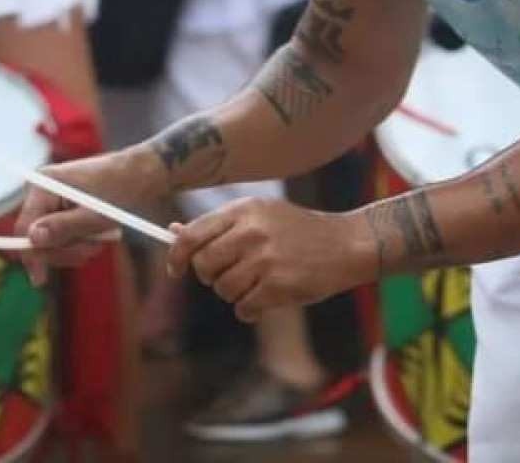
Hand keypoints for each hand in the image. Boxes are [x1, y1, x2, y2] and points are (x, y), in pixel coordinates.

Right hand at [16, 145, 167, 284]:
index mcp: (43, 185)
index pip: (24, 227)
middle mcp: (40, 191)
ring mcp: (49, 200)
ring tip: (103, 237)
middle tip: (95, 248)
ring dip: (79, 247)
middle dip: (67, 249)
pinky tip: (98, 234)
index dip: (31, 255)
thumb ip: (63, 228)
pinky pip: (62, 237)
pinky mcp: (59, 209)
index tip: (41, 280)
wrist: (135, 174)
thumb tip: (32, 239)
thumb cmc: (118, 189)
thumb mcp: (94, 215)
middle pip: (38, 239)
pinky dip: (81, 242)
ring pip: (52, 242)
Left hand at [169, 198, 375, 322]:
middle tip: (228, 274)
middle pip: (203, 265)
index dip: (176, 256)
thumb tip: (174, 232)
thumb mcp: (257, 215)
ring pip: (223, 289)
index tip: (175, 269)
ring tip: (254, 283)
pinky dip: (250, 309)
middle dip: (210, 276)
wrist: (345, 243)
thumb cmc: (296, 230)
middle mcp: (250, 232)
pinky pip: (244, 308)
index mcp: (241, 210)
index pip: (192, 236)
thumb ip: (217, 225)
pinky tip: (266, 297)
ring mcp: (265, 259)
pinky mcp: (280, 286)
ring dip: (233, 293)